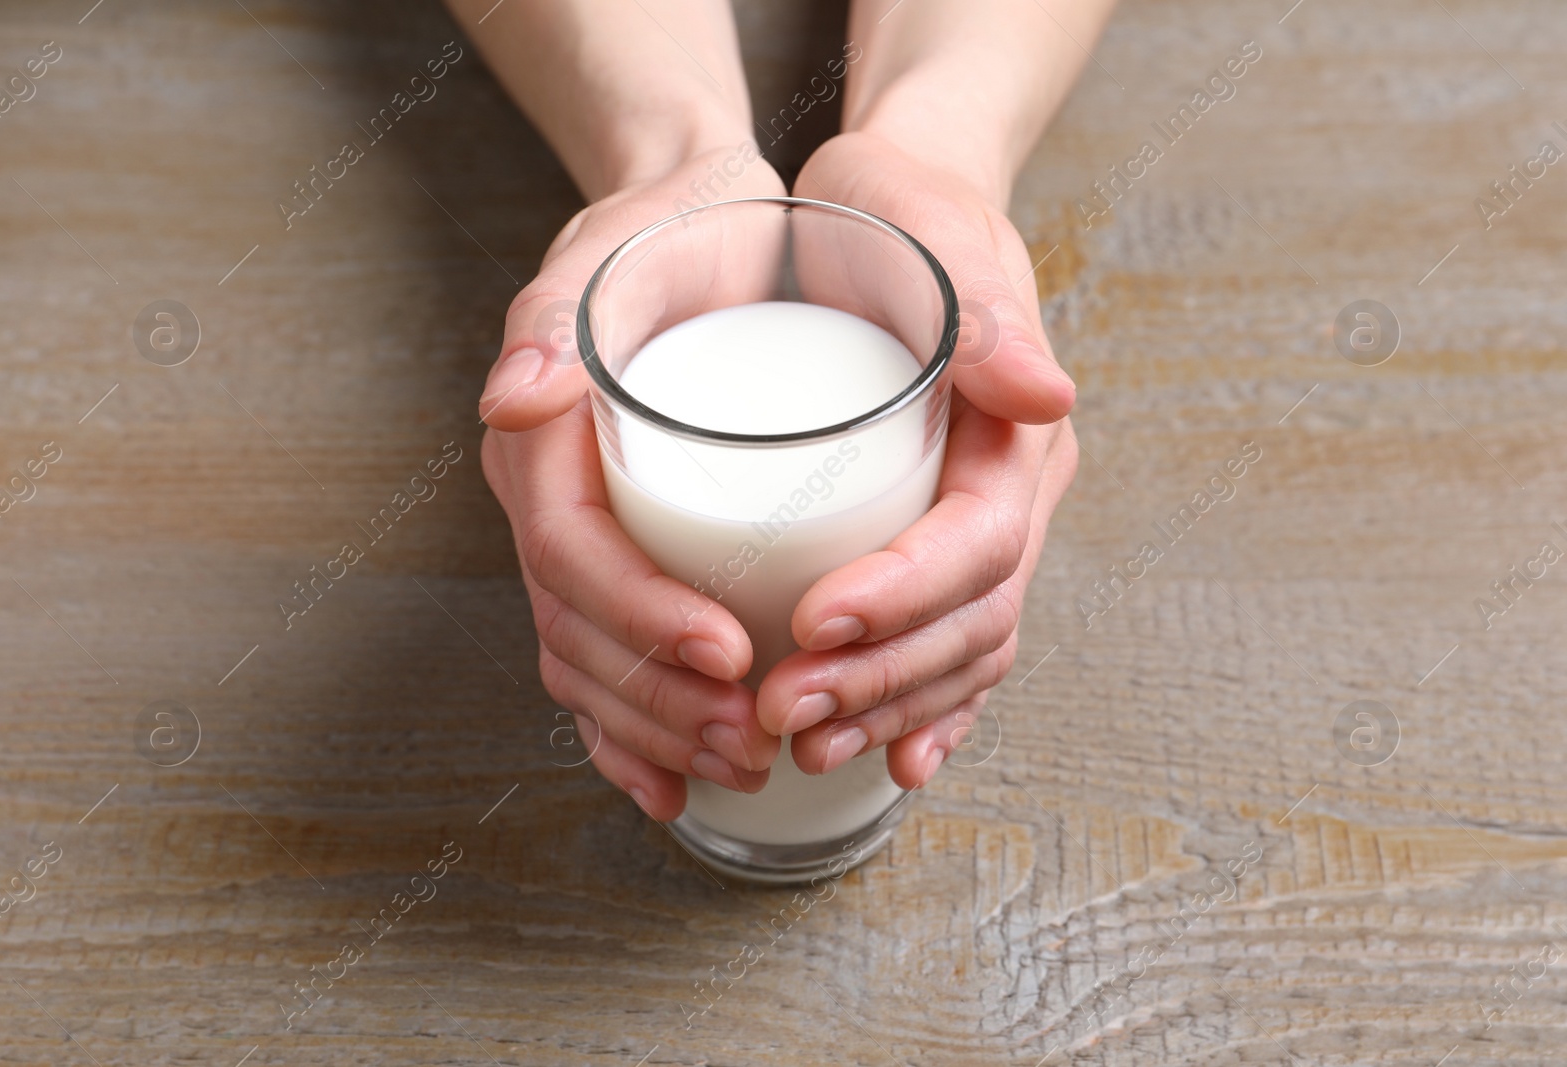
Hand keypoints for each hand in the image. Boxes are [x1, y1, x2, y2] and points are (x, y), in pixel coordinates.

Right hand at [480, 148, 787, 820]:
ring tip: (744, 764)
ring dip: (658, 731)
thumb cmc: (669, 236)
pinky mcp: (627, 557)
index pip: (571, 556)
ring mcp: (586, 538)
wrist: (694, 226)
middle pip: (579, 634)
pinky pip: (611, 661)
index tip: (729, 652)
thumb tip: (513, 402)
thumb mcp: (622, 253)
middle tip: (748, 738)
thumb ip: (561, 318)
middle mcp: (550, 503)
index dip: (641, 617)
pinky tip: (682, 778)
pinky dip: (639, 730)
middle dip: (659, 701)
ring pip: (592, 664)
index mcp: (541, 444)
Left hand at [756, 130, 1079, 789]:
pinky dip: (922, 707)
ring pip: (959, 650)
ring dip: (886, 708)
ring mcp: (983, 528)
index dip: (904, 596)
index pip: (977, 541)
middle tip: (785, 709)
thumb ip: (986, 307)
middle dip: (881, 677)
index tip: (813, 622)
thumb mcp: (934, 230)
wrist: (898, 214)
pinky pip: (947, 648)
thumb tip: (1047, 395)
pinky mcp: (938, 548)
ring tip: (802, 741)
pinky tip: (884, 755)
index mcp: (1016, 435)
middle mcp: (1013, 494)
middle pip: (971, 619)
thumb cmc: (903, 216)